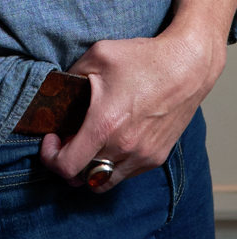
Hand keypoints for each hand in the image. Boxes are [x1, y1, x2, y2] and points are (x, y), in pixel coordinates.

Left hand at [40, 0, 235, 191]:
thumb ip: (69, 76)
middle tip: (66, 141)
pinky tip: (108, 143)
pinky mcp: (156, 158)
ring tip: (86, 144)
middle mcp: (124, 147)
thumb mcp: (97, 56)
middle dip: (67, 163)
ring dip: (88, 169)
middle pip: (82, 178)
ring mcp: (142, 156)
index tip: (51, 138)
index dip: (51, 156)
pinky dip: (110, 166)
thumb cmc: (143, 59)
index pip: (67, 166)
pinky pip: (124, 174)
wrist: (187, 67)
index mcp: (104, 124)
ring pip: (104, 182)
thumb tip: (54, 90)